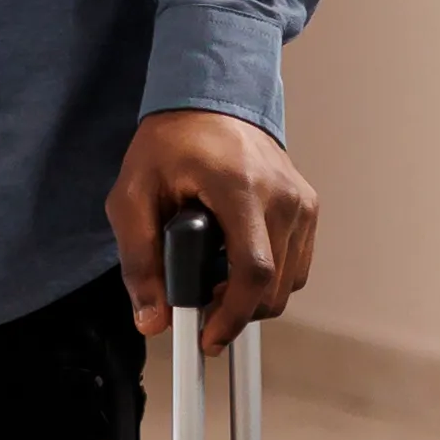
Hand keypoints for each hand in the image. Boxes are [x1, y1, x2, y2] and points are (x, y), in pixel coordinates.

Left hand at [111, 109, 318, 353]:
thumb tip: (152, 320)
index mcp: (240, 189)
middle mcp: (283, 196)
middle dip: (237, 313)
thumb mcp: (132, 197)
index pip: (253, 271)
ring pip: (290, 281)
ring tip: (213, 286)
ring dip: (253, 298)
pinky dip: (269, 278)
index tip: (208, 338)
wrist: (208, 101)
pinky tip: (234, 267)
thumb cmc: (169, 144)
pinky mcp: (308, 207)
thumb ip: (138, 260)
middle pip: (275, 286)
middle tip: (200, 313)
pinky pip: (296, 263)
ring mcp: (301, 201)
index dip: (232, 315)